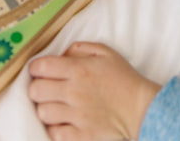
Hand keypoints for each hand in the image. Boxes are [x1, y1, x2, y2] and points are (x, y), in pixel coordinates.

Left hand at [28, 42, 160, 140]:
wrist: (144, 109)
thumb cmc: (124, 79)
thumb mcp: (104, 53)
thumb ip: (79, 48)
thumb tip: (61, 53)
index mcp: (78, 69)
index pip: (41, 67)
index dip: (35, 68)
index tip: (38, 71)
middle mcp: (74, 92)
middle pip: (36, 91)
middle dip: (36, 89)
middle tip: (44, 90)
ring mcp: (78, 115)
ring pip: (43, 113)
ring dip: (46, 109)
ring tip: (55, 107)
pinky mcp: (84, 135)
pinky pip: (55, 134)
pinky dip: (55, 129)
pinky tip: (63, 122)